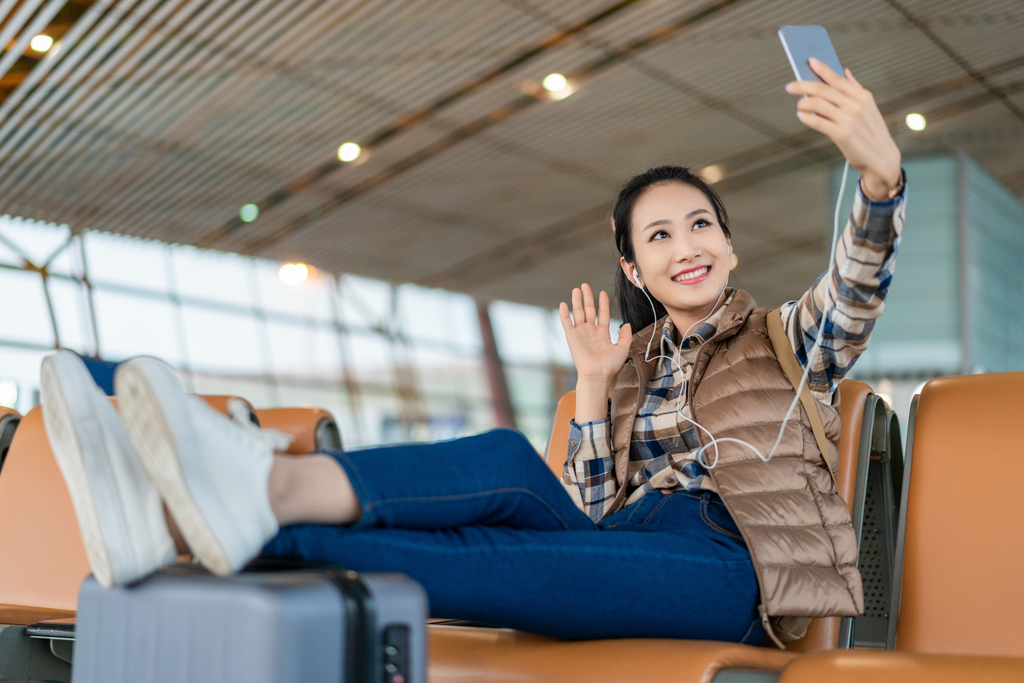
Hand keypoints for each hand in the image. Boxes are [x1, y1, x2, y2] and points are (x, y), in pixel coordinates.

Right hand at [559, 284, 632, 422]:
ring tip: (576, 289)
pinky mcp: (572, 337)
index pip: (602, 314)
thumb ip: (626, 336)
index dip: (603, 303)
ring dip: (577, 301)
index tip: (603, 293)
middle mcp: (590, 331)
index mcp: (602, 333)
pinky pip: (567, 323)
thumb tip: (627, 324)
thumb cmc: (610, 365)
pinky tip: (564, 304)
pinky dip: (565, 314)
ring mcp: (581, 333)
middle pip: (589, 310)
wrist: (597, 374)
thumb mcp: (622, 349)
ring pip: (578, 313)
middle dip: (587, 297)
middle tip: (585, 285)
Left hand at [786, 58, 901, 200]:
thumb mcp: (868, 108)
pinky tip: (801, 116)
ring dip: (803, 103)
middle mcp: (855, 105)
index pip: (837, 78)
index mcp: (862, 96)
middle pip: (823, 89)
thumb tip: (844, 71)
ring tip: (799, 106)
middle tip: (790, 87)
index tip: (810, 62)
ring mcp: (848, 119)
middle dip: (803, 86)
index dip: (822, 69)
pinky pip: (818, 122)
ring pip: (818, 104)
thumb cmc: (871, 133)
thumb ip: (855, 89)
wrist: (882, 158)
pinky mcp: (842, 134)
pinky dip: (807, 117)